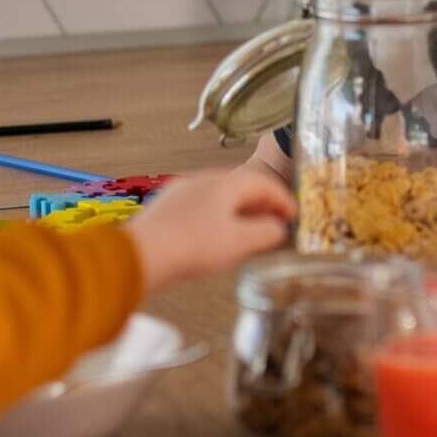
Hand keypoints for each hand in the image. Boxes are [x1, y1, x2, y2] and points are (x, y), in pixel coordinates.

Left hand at [127, 169, 294, 294]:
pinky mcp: (166, 209)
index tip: (294, 217)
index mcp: (224, 183)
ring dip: (239, 212)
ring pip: (219, 197)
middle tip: (275, 224)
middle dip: (261, 205)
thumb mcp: (239, 243)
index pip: (262, 183)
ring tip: (249, 234)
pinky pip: (201, 208)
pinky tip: (217, 238)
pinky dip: (218, 218)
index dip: (283, 200)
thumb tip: (278, 228)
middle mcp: (202, 180)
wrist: (141, 256)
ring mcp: (181, 192)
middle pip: (240, 187)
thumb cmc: (193, 246)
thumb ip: (266, 233)